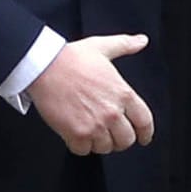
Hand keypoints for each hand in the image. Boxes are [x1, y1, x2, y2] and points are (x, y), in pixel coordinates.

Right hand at [27, 34, 154, 155]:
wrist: (44, 67)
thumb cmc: (71, 58)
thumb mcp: (102, 47)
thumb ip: (125, 45)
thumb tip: (142, 40)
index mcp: (123, 93)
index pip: (144, 121)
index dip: (145, 133)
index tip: (143, 138)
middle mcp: (112, 112)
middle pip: (127, 140)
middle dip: (120, 139)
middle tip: (112, 135)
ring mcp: (95, 125)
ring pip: (106, 148)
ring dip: (100, 143)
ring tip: (92, 132)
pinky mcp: (76, 134)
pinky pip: (84, 150)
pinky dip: (81, 145)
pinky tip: (77, 135)